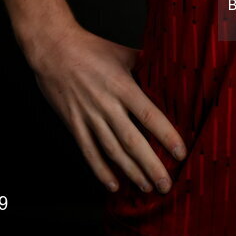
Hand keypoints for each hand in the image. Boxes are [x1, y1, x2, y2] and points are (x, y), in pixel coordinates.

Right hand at [27, 24, 186, 194]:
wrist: (54, 50)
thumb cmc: (90, 48)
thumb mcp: (122, 52)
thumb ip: (144, 63)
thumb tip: (165, 65)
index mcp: (123, 86)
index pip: (149, 116)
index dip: (166, 136)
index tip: (180, 153)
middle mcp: (107, 105)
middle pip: (133, 141)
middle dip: (151, 165)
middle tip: (166, 184)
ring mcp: (89, 117)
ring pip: (113, 151)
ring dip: (131, 172)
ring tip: (146, 187)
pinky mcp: (74, 124)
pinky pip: (89, 152)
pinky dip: (100, 170)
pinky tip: (113, 184)